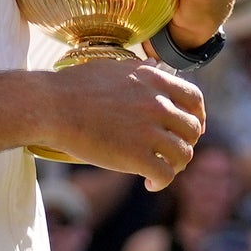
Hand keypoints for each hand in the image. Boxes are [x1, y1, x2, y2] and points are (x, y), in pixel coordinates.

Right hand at [26, 60, 205, 191]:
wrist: (52, 106)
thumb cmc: (75, 87)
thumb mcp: (115, 68)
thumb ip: (140, 70)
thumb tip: (153, 66)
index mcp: (154, 81)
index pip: (194, 99)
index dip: (198, 116)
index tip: (191, 128)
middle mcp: (157, 104)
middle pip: (192, 129)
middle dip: (186, 143)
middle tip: (171, 154)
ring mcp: (148, 130)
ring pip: (184, 154)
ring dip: (176, 166)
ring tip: (161, 171)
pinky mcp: (135, 156)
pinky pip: (165, 174)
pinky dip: (161, 182)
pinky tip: (148, 184)